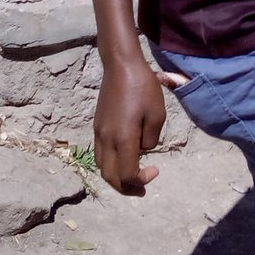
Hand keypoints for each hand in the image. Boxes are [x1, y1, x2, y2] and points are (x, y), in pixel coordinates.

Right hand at [92, 59, 166, 195]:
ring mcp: (99, 132)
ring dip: (116, 177)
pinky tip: (124, 157)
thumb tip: (142, 149)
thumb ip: (151, 139)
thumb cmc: (143, 87)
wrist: (121, 65)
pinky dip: (110, 164)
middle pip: (110, 176)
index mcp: (123, 138)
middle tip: (142, 189)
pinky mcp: (97, 125)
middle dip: (126, 188)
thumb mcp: (157, 114)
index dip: (141, 180)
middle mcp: (106, 139)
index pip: (127, 174)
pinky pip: (100, 154)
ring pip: (101, 166)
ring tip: (132, 178)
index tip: (156, 171)